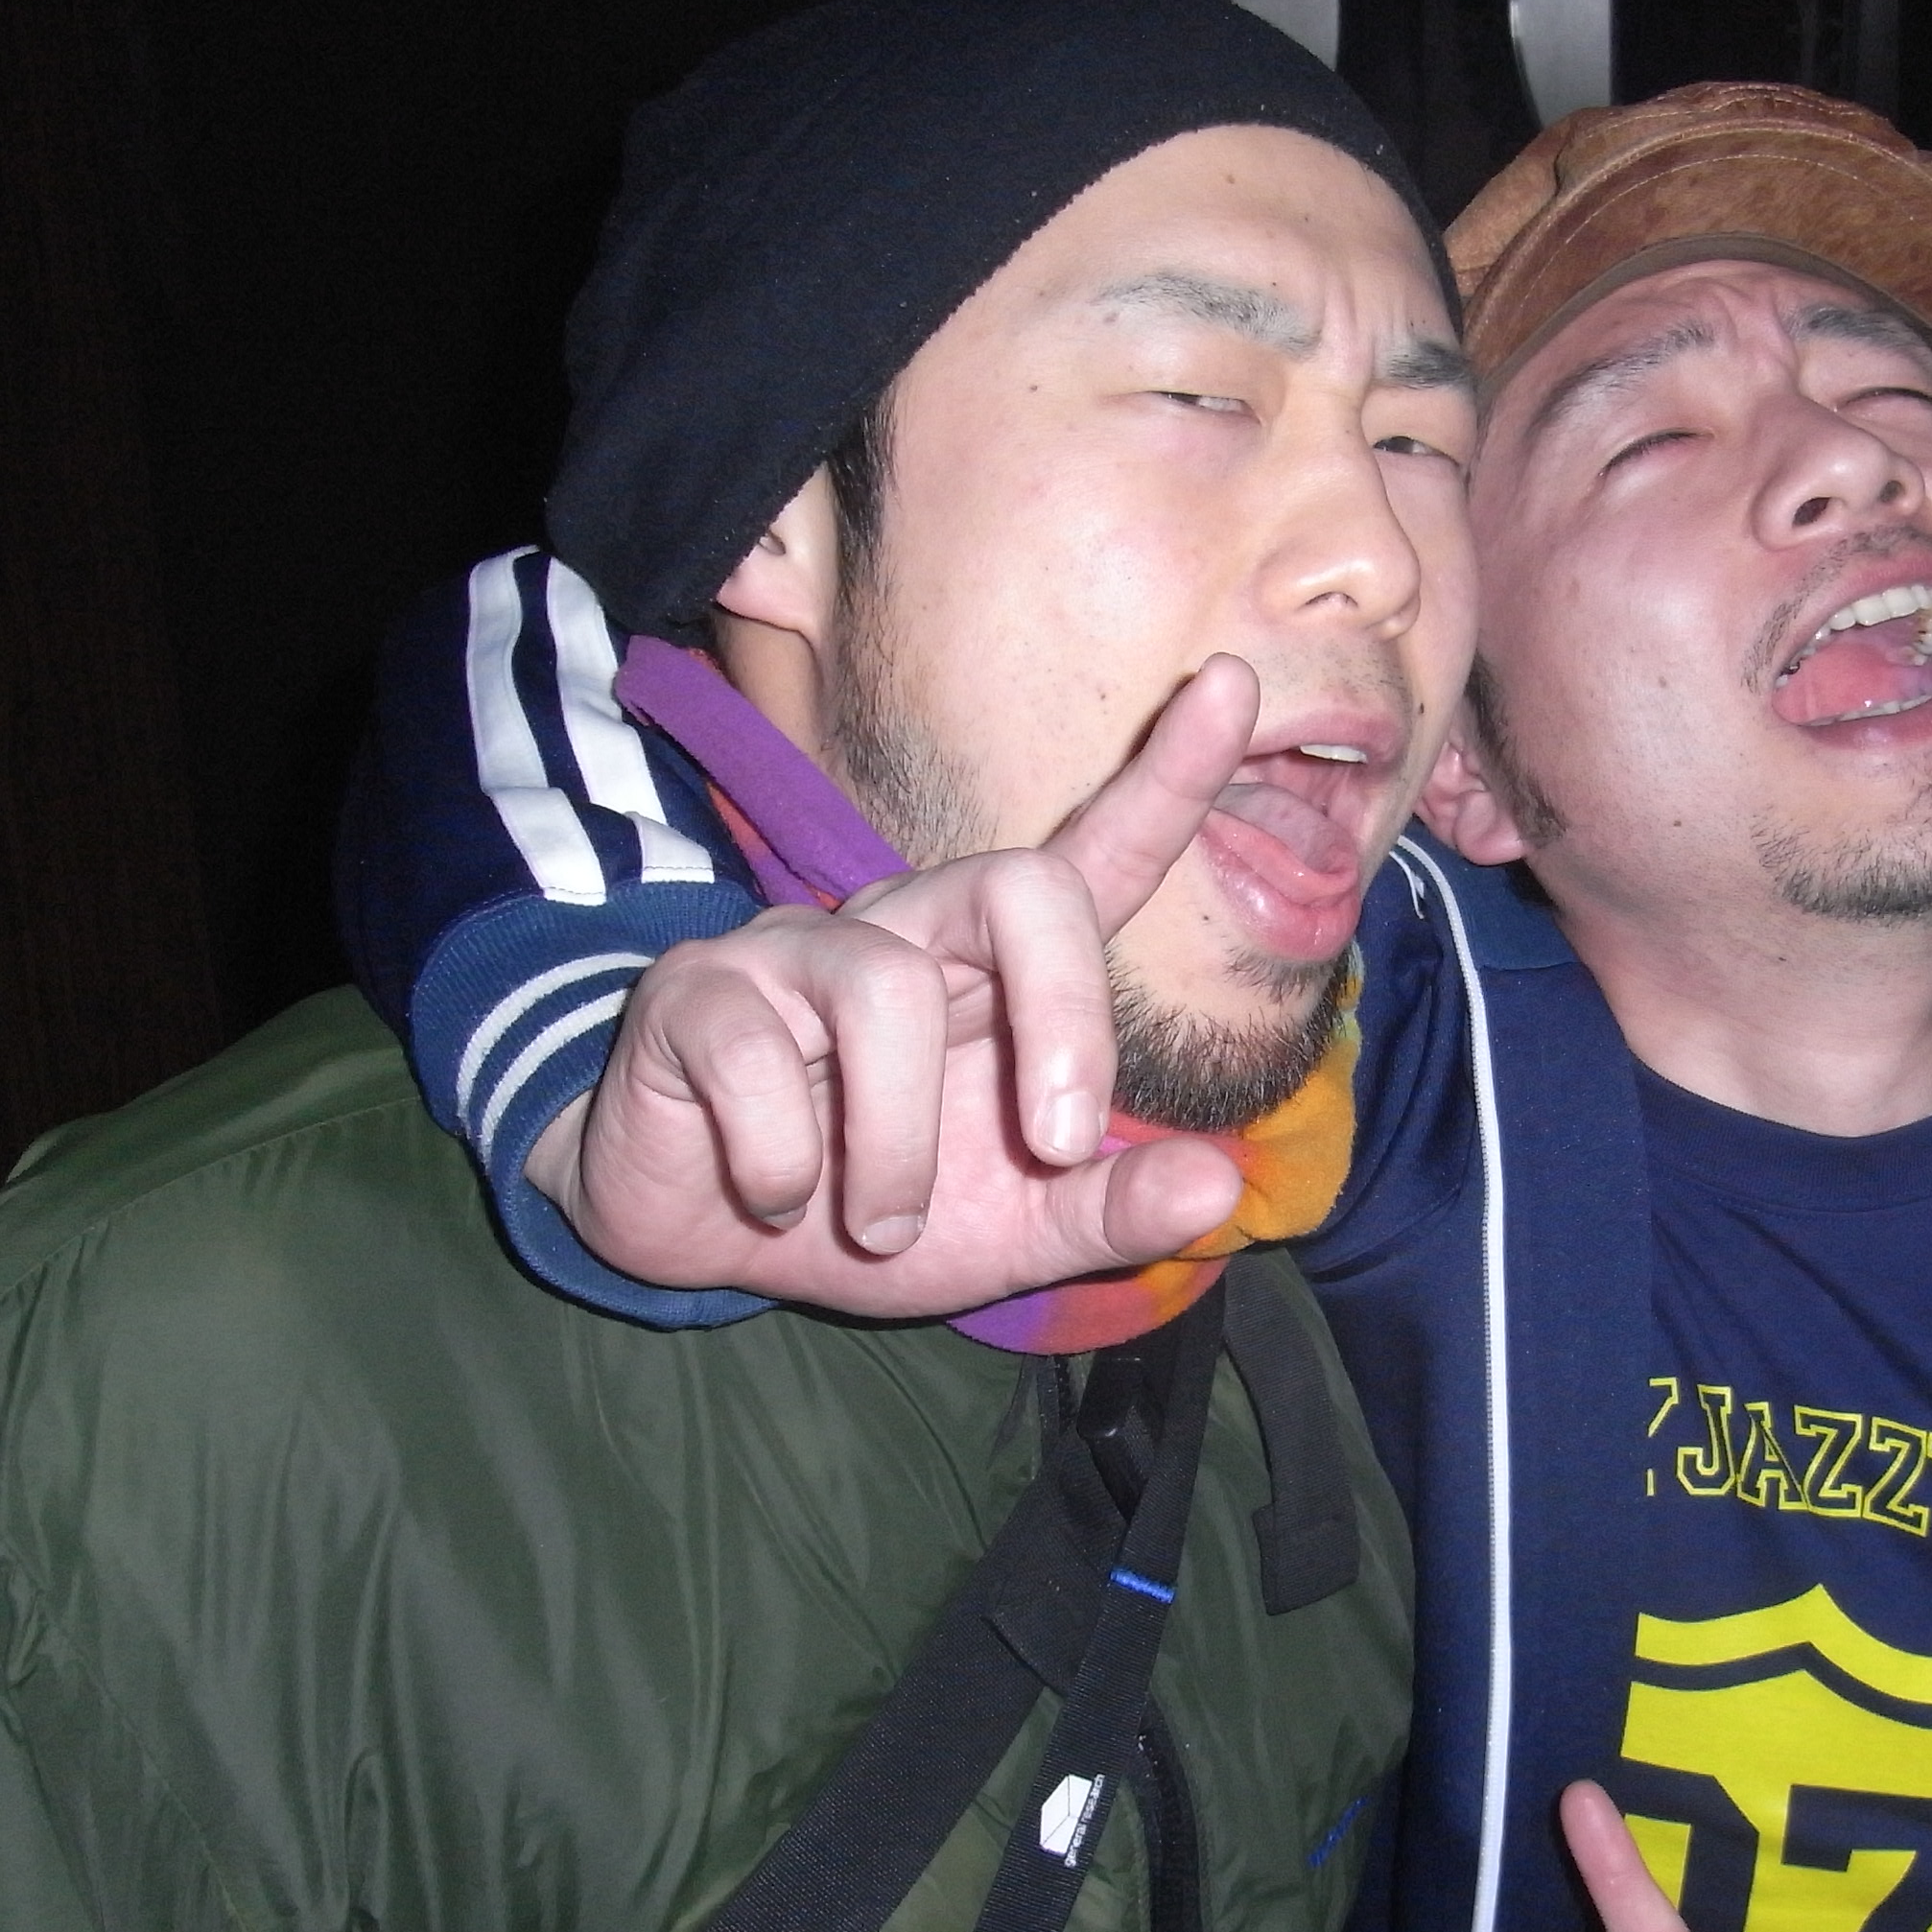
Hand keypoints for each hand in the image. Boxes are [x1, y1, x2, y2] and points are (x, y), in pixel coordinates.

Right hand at [524, 656, 1261, 1312]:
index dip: (1167, 778)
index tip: (1234, 683)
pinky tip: (776, 1200)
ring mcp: (797, 949)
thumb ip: (1113, 1210)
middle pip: (1018, 885)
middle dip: (1067, 1015)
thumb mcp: (1013, 1234)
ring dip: (900, 1150)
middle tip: (1058, 1145)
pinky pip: (756, 1060)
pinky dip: (784, 1164)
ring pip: (886, 994)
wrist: (706, 1248)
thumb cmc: (873, 1215)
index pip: (1096, 859)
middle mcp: (909, 932)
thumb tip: (1222, 1182)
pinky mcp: (697, 993)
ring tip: (882, 1226)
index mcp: (998, 975)